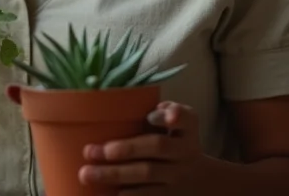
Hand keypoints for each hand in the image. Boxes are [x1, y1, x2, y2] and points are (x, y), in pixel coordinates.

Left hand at [79, 102, 200, 193]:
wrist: (200, 180)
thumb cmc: (173, 138)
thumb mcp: (175, 120)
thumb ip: (157, 109)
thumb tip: (121, 102)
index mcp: (188, 127)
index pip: (185, 117)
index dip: (168, 115)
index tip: (151, 116)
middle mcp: (185, 151)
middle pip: (156, 146)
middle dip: (123, 148)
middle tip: (90, 150)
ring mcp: (178, 176)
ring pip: (146, 174)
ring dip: (114, 174)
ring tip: (87, 173)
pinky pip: (147, 195)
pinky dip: (127, 194)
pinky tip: (104, 193)